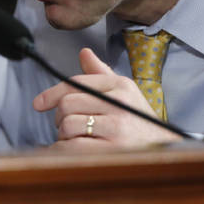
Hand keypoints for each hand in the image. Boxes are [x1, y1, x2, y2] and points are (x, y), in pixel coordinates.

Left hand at [32, 48, 180, 149]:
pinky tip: (73, 152)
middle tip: (67, 127)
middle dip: (59, 118)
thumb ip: (101, 73)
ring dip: (64, 136)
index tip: (38, 104)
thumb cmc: (138, 121)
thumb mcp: (125, 93)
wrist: (165, 150)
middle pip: (67, 104)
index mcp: (120, 85)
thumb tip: (84, 52)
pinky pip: (72, 147)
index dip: (51, 94)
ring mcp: (117, 127)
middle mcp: (119, 103)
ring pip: (68, 125)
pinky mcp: (113, 150)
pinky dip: (65, 150)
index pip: (75, 83)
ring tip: (77, 139)